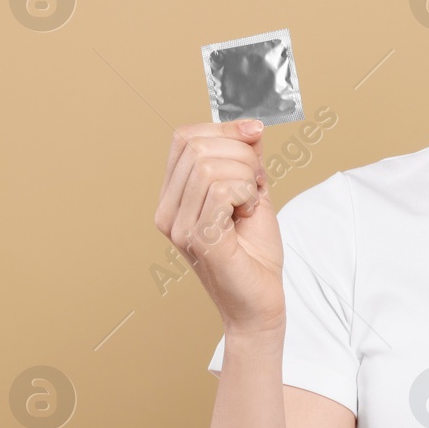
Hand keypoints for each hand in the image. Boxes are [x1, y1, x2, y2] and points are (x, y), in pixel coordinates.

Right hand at [154, 119, 285, 333]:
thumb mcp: (253, 193)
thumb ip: (248, 160)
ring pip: (210, 167)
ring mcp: (178, 226)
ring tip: (250, 203)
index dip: (224, 129)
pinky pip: (221, 191)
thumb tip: (250, 125)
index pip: (185, 137)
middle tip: (256, 184)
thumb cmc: (254, 253)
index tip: (256, 135)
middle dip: (242, 155)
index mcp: (174, 196)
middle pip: (197, 147)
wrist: (261, 302)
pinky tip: (248, 213)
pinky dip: (246, 195)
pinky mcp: (198, 239)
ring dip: (246, 177)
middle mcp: (168, 210)